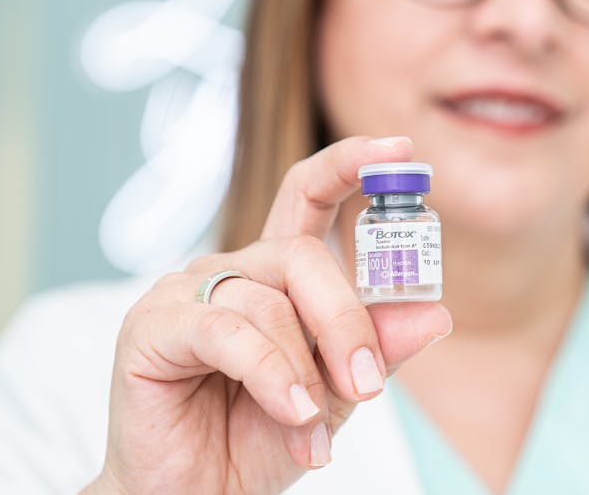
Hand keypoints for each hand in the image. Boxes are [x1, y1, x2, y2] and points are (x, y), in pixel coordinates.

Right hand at [85, 136, 452, 493]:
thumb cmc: (259, 438)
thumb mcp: (337, 393)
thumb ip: (377, 347)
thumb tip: (435, 312)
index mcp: (276, 275)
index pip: (310, 195)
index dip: (351, 164)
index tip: (401, 150)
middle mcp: (231, 270)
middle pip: (303, 254)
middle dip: (346, 321)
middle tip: (368, 386)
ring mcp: (185, 291)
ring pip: (270, 301)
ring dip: (306, 371)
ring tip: (314, 427)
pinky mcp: (152, 325)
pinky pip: (229, 331)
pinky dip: (271, 374)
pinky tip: (291, 414)